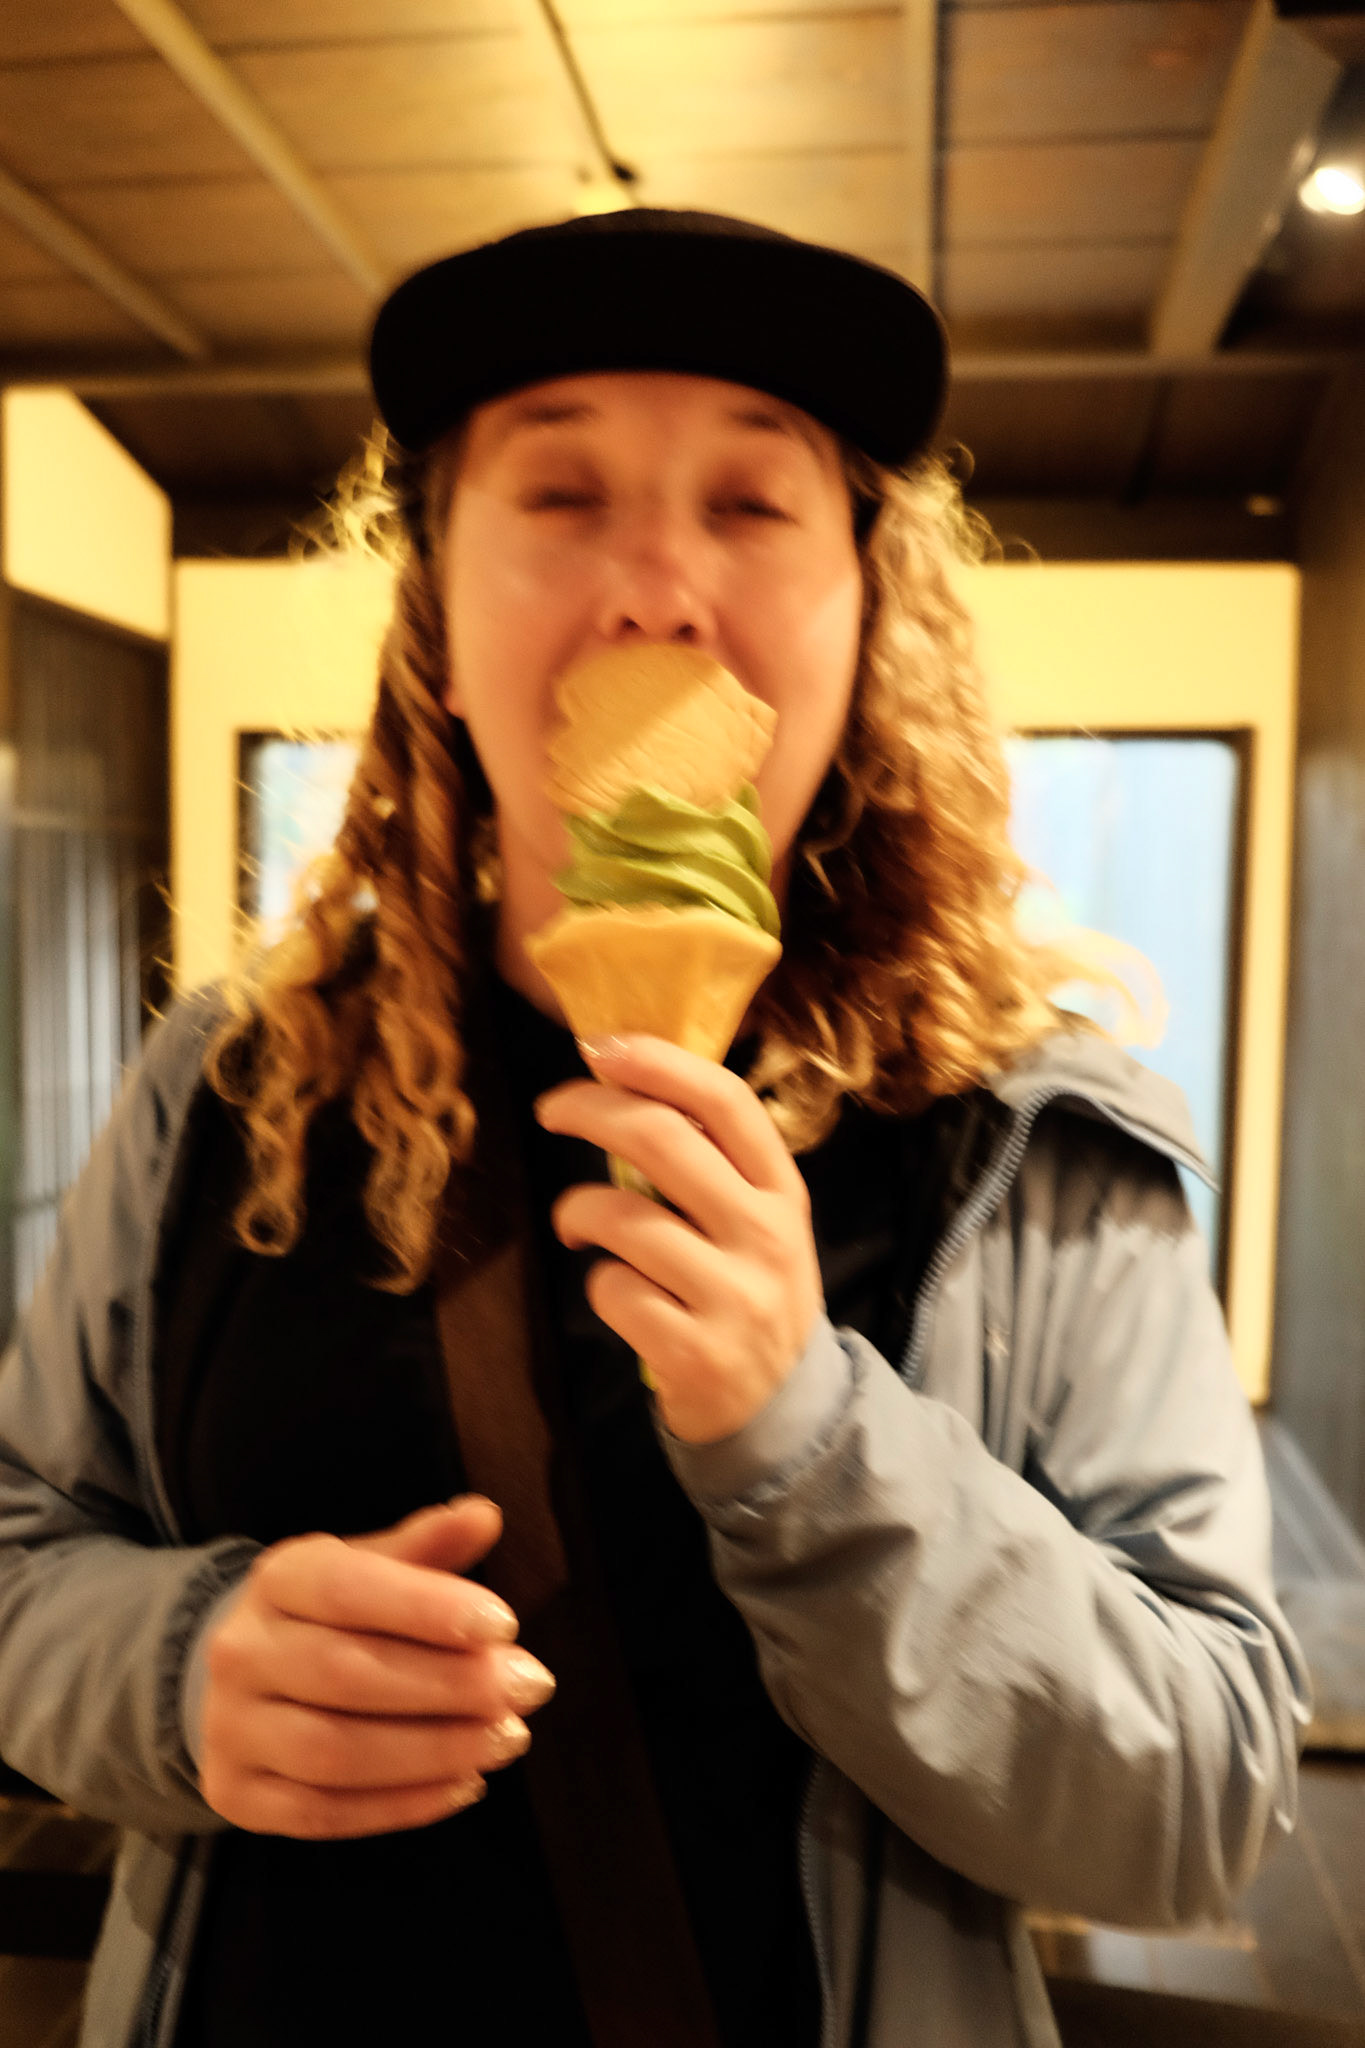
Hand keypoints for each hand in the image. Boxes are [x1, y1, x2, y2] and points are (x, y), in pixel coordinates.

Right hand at [197, 1495, 554, 1839]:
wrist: (242, 1680)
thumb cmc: (328, 1616)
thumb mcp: (369, 1566)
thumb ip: (427, 1547)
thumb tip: (484, 1515)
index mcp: (278, 1579)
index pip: (346, 1589)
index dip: (426, 1608)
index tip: (505, 1624)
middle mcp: (241, 1651)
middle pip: (345, 1674)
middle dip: (449, 1685)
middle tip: (529, 1687)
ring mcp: (230, 1730)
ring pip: (333, 1752)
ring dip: (433, 1751)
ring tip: (508, 1738)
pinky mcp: (237, 1796)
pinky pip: (323, 1812)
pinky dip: (402, 1806)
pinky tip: (465, 1785)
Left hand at [535, 1034, 823, 1444]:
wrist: (786, 1411)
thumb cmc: (748, 1290)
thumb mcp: (756, 1221)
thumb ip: (710, 1163)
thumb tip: (624, 1083)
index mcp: (781, 1190)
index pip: (725, 1102)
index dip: (659, 1062)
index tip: (601, 1046)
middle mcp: (766, 1235)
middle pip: (663, 1139)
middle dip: (591, 1110)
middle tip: (553, 1110)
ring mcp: (734, 1295)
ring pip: (624, 1217)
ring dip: (576, 1211)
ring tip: (575, 1226)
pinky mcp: (696, 1352)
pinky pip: (614, 1290)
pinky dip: (597, 1284)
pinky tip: (616, 1293)